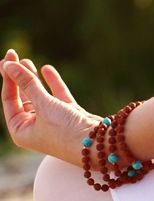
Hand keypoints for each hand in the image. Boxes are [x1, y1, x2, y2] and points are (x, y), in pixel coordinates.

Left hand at [1, 49, 101, 165]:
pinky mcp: (69, 115)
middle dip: (19, 77)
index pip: (10, 100)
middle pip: (23, 97)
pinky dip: (53, 83)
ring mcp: (53, 121)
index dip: (9, 78)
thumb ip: (27, 83)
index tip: (9, 58)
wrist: (97, 143)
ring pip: (40, 95)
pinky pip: (57, 96)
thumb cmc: (65, 131)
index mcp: (21, 131)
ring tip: (28, 62)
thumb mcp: (43, 105)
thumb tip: (9, 65)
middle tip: (14, 57)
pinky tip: (47, 69)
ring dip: (34, 79)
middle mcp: (35, 127)